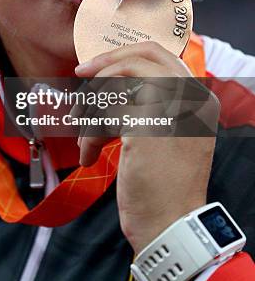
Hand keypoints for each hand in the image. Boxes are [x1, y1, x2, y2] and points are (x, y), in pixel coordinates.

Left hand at [75, 41, 216, 255]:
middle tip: (81, 75)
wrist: (169, 225)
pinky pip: (104, 115)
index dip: (123, 55)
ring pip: (116, 83)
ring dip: (91, 108)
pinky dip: (90, 135)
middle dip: (105, 63)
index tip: (95, 68)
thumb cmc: (163, 183)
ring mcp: (172, 107)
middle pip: (142, 55)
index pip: (160, 55)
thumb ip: (152, 101)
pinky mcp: (148, 124)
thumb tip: (109, 76)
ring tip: (84, 137)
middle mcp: (191, 96)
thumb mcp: (168, 132)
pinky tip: (89, 156)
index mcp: (199, 97)